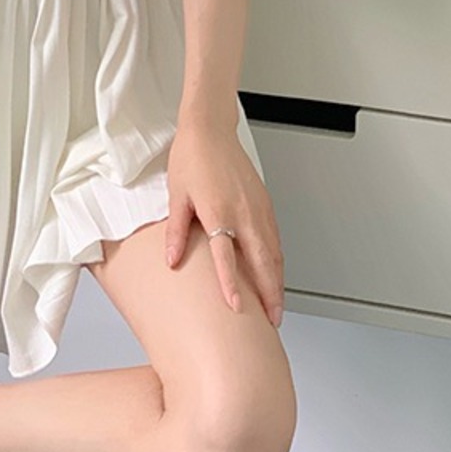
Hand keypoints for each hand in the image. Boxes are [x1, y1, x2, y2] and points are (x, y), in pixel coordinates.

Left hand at [163, 119, 284, 327]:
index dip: (231, 284)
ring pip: (275, 253)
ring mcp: (259, 209)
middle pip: (263, 261)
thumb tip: (172, 261)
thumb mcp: (176, 196)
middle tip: (272, 320)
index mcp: (219, 212)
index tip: (236, 307)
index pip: (227, 256)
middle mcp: (244, 213)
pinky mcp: (265, 204)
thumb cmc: (192, 159)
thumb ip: (176, 232)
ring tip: (276, 307)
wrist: (210, 130)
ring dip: (277, 282)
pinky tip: (275, 275)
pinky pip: (275, 239)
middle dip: (270, 294)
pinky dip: (278, 262)